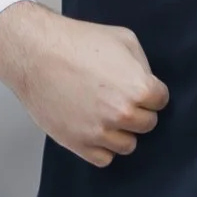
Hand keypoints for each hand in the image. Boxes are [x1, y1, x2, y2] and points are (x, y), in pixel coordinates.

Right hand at [0, 1, 168, 167]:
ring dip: (121, 131)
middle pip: (147, 124)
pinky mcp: (79, 144)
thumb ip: (143, 65)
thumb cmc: (76, 41)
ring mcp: (100, 132)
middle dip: (137, 111)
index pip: (161, 101)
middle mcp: (122, 114)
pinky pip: (104, 158)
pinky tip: (93, 128)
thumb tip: (148, 83)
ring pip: (128, 145)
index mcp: (138, 88)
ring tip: (104, 113)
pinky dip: (102, 147)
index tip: (134, 85)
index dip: (149, 91)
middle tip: (118, 97)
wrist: (35, 53)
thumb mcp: (122, 38)